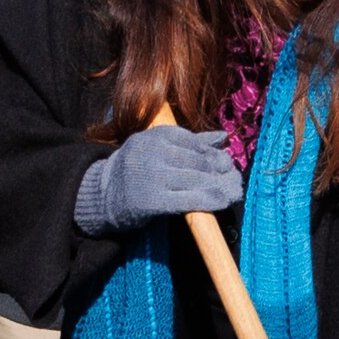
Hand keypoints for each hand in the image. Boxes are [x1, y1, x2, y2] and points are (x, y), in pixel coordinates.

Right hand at [76, 122, 245, 231]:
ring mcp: (152, 176)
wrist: (103, 195)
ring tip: (234, 191)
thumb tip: (222, 136)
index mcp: (155, 135)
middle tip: (236, 179)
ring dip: (219, 187)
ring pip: (195, 179)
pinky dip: (208, 200)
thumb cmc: (136, 170)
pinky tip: (221, 202)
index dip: (213, 153)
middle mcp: (153, 152)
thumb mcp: (157, 148)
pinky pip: (188, 200)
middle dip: (220, 171)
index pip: (193, 142)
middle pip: (197, 161)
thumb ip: (190, 142)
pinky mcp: (152, 201)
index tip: (227, 163)